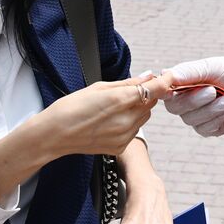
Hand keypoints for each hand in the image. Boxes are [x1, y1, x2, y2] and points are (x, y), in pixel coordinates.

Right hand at [32, 74, 169, 157]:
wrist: (54, 135)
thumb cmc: (71, 108)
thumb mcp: (99, 87)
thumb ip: (128, 83)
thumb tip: (147, 76)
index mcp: (120, 100)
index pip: (156, 89)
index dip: (165, 82)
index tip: (169, 77)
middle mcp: (126, 120)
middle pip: (150, 104)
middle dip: (145, 96)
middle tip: (126, 93)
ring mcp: (124, 136)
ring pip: (143, 118)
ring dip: (136, 110)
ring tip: (112, 109)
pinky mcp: (120, 147)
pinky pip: (133, 131)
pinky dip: (128, 124)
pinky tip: (109, 122)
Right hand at [161, 57, 223, 136]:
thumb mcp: (212, 66)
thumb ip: (190, 71)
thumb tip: (165, 73)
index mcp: (183, 83)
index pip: (165, 91)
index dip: (167, 93)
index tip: (177, 90)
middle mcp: (186, 100)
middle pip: (176, 108)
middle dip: (195, 101)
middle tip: (213, 91)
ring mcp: (197, 116)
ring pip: (192, 120)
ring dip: (212, 110)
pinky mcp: (210, 128)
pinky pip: (206, 129)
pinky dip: (219, 119)